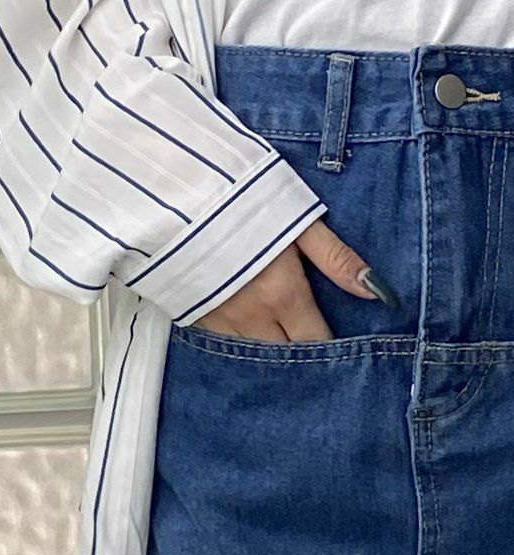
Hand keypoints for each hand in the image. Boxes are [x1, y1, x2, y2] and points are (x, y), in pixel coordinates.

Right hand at [190, 218, 395, 342]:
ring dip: (271, 353)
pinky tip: (248, 334)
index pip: (315, 340)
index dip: (329, 348)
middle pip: (286, 356)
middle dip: (301, 356)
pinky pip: (226, 347)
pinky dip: (242, 345)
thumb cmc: (242, 202)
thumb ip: (336, 259)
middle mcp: (253, 317)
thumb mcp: (297, 222)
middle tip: (311, 347)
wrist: (176, 197)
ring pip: (255, 357)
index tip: (337, 345)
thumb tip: (377, 293)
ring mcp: (221, 322)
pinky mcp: (195, 318)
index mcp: (283, 295)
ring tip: (281, 342)